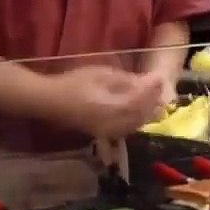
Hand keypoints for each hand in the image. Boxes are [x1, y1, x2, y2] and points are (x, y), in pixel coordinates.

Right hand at [42, 66, 164, 138]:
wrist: (51, 102)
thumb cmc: (73, 83)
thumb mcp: (101, 74)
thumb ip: (126, 81)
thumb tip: (148, 81)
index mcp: (114, 107)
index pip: (141, 100)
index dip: (152, 89)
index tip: (159, 77)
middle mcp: (115, 124)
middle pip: (142, 116)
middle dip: (153, 102)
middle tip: (158, 87)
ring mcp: (110, 132)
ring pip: (136, 125)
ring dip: (146, 112)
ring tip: (151, 98)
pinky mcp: (104, 134)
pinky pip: (127, 129)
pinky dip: (136, 120)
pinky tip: (136, 111)